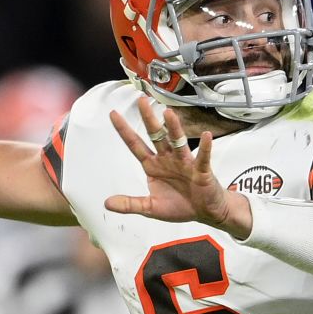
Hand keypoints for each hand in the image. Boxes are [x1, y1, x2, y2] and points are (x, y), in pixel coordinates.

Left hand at [105, 98, 251, 236]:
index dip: (124, 130)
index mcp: (153, 166)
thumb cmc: (179, 206)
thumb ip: (130, 204)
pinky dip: (205, 147)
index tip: (113, 114)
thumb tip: (106, 203)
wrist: (204, 212)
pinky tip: (206, 136)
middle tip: (142, 101)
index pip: (135, 145)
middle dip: (149, 119)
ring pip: (177, 141)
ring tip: (169, 114)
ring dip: (174, 128)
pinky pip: (203, 157)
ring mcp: (185, 163)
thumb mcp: (150, 208)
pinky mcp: (201, 170)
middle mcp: (167, 159)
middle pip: (156, 136)